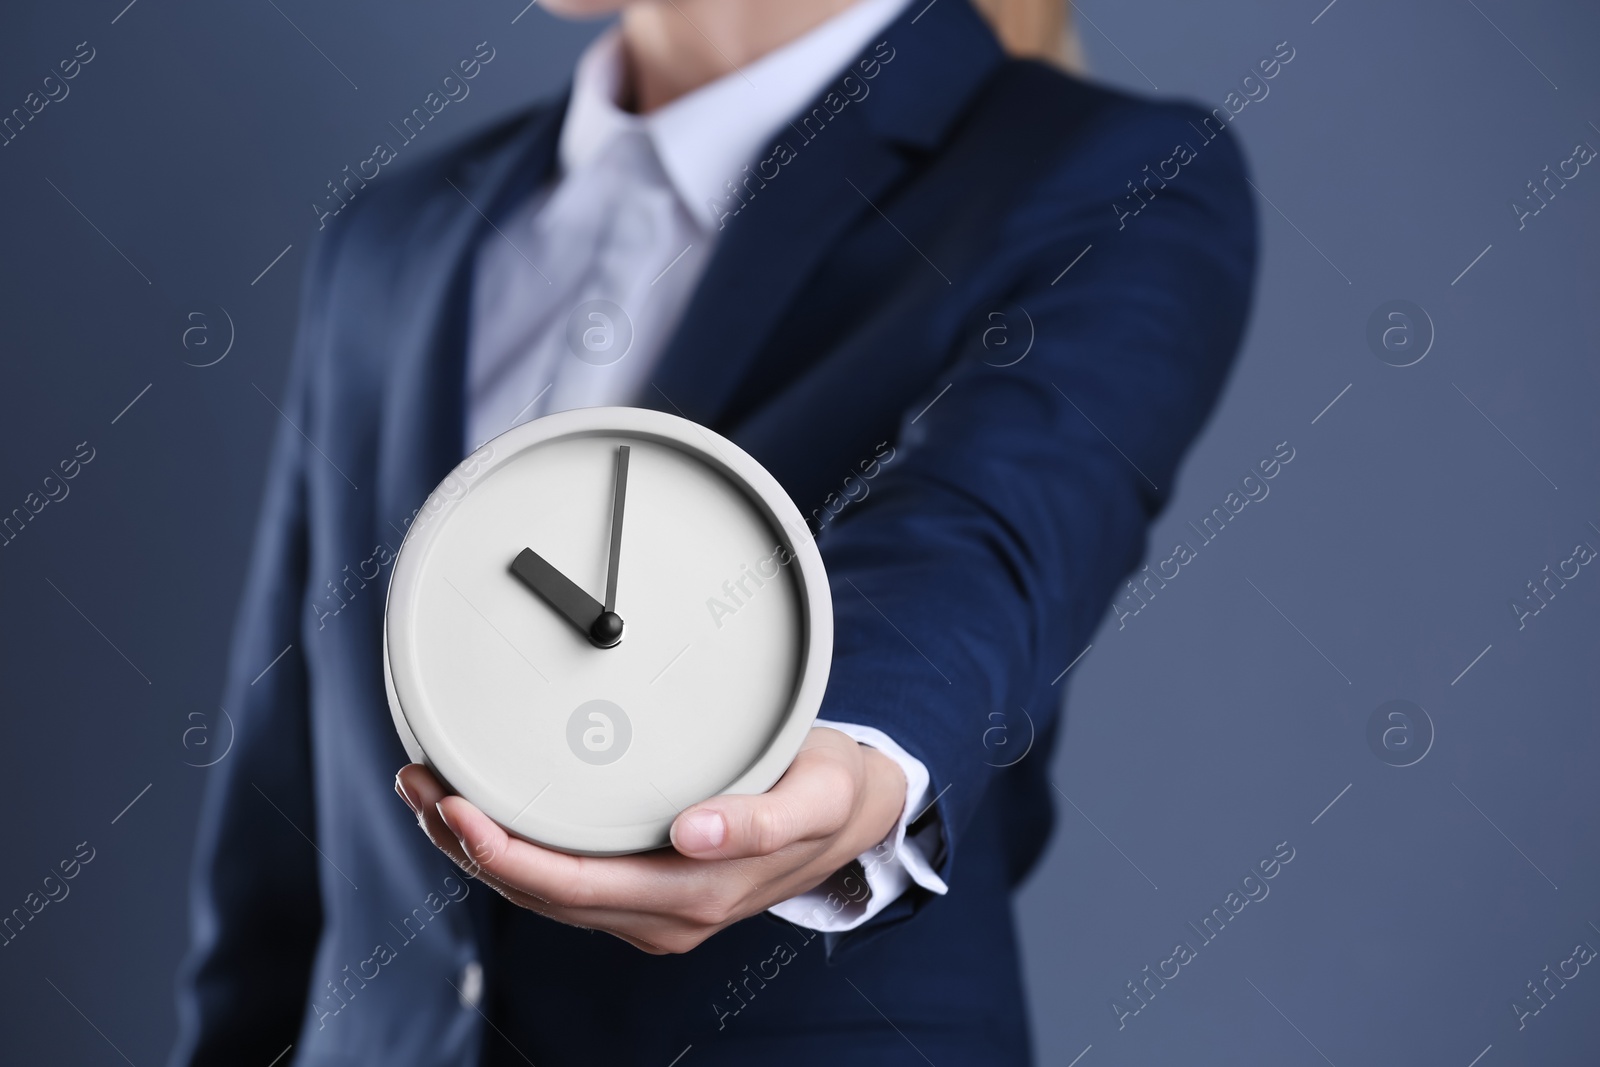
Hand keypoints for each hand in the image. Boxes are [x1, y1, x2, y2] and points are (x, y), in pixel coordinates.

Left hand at [394, 727, 907, 953]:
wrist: (856, 817)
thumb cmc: (830, 791)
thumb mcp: (816, 795)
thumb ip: (758, 819)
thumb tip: (689, 834)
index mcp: (692, 895)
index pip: (571, 886)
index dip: (503, 854)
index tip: (454, 806)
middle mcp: (661, 916)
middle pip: (539, 894)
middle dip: (468, 844)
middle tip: (418, 781)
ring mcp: (650, 911)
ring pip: (543, 893)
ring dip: (480, 848)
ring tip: (428, 789)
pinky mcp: (645, 891)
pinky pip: (564, 882)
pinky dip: (516, 849)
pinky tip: (486, 811)